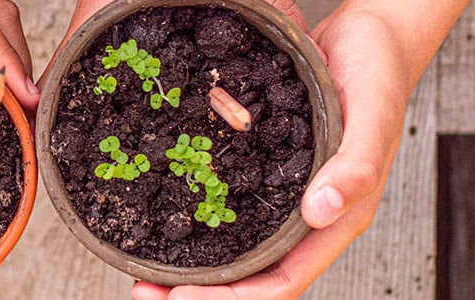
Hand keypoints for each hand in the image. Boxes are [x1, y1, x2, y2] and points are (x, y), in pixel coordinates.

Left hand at [52, 1, 407, 298]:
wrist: (367, 40)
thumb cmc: (378, 75)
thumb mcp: (372, 114)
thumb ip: (355, 166)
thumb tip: (320, 211)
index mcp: (337, 219)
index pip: (283, 281)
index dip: (234, 299)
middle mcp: (306, 219)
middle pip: (251, 276)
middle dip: (200, 293)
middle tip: (146, 291)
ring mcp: (283, 199)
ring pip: (235, 251)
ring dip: (192, 268)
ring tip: (144, 272)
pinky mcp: (265, 175)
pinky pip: (229, 212)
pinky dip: (196, 226)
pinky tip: (163, 222)